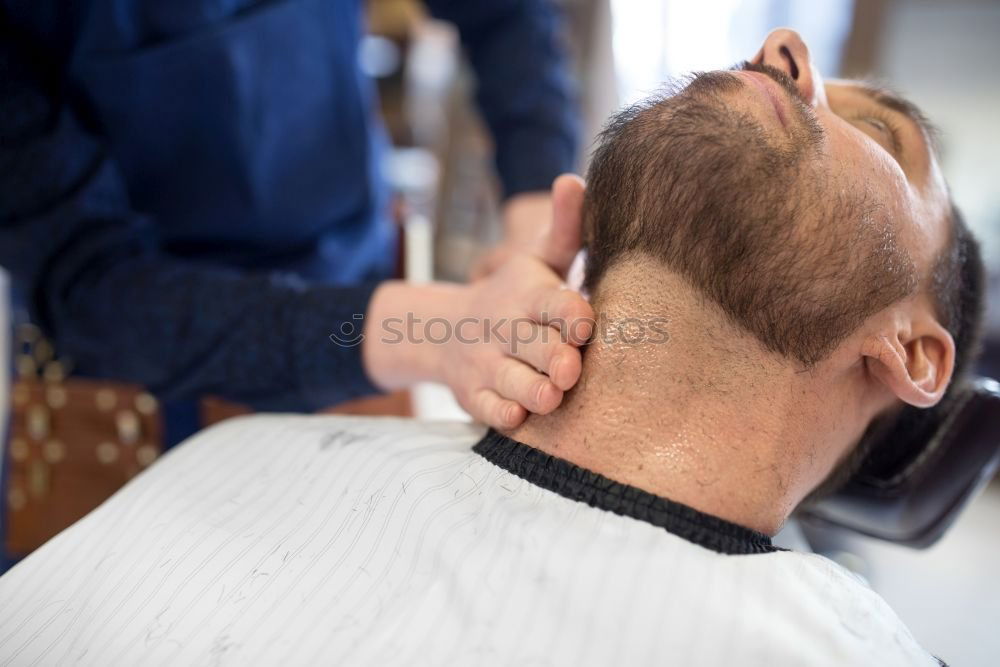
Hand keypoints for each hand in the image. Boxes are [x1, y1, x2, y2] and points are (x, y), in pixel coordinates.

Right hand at [363, 175, 592, 428]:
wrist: (449, 331)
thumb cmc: (518, 295)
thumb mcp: (539, 259)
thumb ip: (565, 228)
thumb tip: (573, 179)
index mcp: (529, 296)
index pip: (551, 303)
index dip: (568, 314)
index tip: (583, 324)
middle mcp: (507, 330)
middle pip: (535, 347)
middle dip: (554, 358)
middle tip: (569, 368)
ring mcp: (489, 365)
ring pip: (514, 383)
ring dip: (534, 391)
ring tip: (551, 395)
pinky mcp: (476, 397)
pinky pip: (490, 412)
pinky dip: (503, 415)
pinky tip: (518, 414)